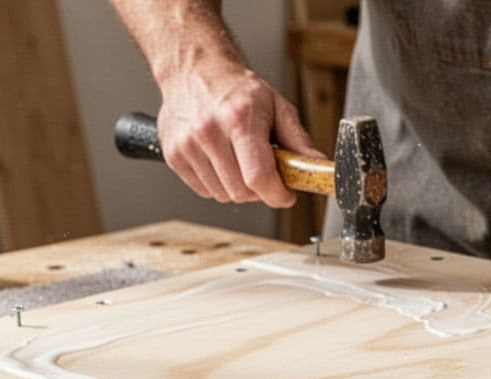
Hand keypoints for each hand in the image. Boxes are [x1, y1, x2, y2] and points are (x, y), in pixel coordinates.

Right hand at [157, 59, 320, 207]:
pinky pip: (204, 191)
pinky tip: (221, 160)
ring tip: (239, 160)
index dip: (277, 195)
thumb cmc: (237, 89)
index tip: (286, 195)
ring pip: (223, 195)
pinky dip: (218, 183)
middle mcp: (209, 132)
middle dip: (260, 190)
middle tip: (264, 171)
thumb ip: (297, 139)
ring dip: (238, 187)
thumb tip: (316, 164)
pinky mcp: (174, 156)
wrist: (195, 71)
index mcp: (239, 119)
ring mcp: (187, 145)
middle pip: (242, 192)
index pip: (259, 177)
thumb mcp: (276, 105)